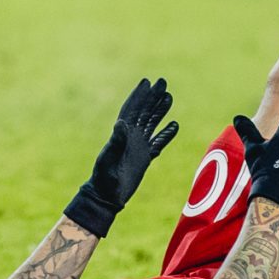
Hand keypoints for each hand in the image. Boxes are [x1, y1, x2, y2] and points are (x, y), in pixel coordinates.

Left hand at [64, 77, 179, 236]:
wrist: (108, 196)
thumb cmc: (104, 178)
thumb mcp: (108, 159)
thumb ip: (116, 141)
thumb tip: (122, 122)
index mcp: (122, 134)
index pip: (131, 110)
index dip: (139, 95)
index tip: (146, 82)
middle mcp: (131, 137)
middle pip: (144, 112)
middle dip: (152, 97)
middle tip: (162, 81)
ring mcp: (139, 146)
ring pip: (152, 123)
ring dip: (160, 110)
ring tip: (169, 96)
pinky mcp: (145, 157)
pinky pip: (159, 142)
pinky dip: (166, 133)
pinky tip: (174, 124)